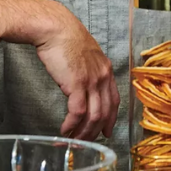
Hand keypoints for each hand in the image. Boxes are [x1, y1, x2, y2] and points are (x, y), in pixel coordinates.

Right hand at [35, 10, 119, 141]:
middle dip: (96, 131)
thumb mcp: (83, 54)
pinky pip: (77, 112)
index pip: (115, 100)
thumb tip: (79, 85)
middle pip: (105, 112)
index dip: (112, 118)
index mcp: (106, 69)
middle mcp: (102, 76)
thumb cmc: (64, 38)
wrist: (55, 28)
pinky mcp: (77, 84)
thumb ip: (86, 70)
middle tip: (87, 142)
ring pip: (93, 116)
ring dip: (84, 132)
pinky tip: (65, 130)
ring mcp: (91, 81)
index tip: (107, 130)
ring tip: (74, 140)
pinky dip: (72, 125)